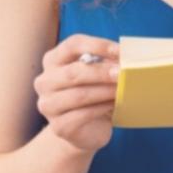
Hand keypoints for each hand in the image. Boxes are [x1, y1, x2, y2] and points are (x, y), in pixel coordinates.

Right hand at [34, 34, 119, 154]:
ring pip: (78, 95)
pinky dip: (102, 108)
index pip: (72, 45)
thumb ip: (108, 63)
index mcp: (53, 60)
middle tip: (123, 73)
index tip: (120, 51)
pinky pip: (82, 115)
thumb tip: (128, 58)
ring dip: (104, 91)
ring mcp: (48, 105)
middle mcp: (45, 81)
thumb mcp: (100, 74)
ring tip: (124, 89)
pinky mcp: (58, 126)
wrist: (88, 128)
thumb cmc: (96, 92)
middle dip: (101, 72)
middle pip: (73, 72)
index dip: (97, 45)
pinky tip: (115, 105)